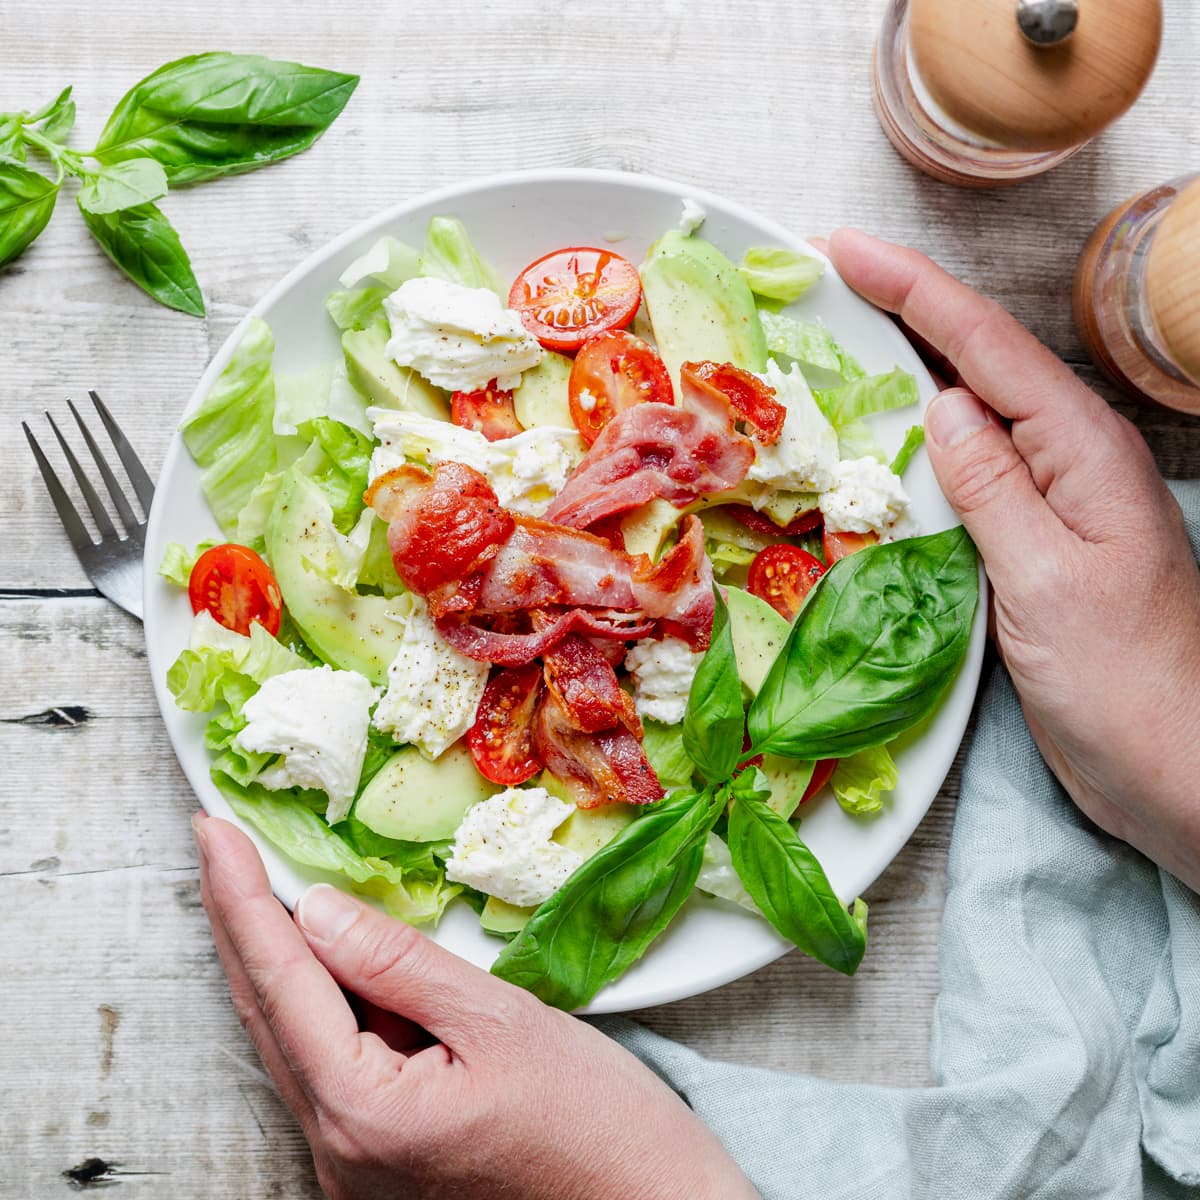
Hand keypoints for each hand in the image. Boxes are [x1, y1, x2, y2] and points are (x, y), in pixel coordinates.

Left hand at [194, 814, 758, 1199]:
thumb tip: (317, 910)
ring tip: (263, 886)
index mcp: (363, 1114)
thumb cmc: (599, 1126)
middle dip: (241, 923)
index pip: (281, 981)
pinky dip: (325, 1005)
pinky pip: (333, 1069)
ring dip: (279, 962)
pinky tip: (334, 962)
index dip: (242, 897)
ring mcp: (358, 1167)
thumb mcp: (502, 1022)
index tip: (214, 829)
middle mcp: (340, 1152)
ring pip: (297, 1042)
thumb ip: (400, 965)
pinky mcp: (385, 1165)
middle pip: (270, 1014)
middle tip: (220, 844)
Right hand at [828, 229, 1199, 889]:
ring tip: (846, 337)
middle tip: (836, 275)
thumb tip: (941, 406)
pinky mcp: (1032, 543)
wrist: (1176, 763)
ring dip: (910, 369)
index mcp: (1079, 451)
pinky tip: (889, 443)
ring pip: (971, 415)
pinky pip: (968, 473)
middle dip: (908, 309)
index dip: (912, 290)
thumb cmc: (1126, 680)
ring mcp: (1051, 502)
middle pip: (979, 361)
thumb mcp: (1046, 579)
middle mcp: (1067, 461)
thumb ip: (992, 489)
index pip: (983, 348)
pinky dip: (920, 444)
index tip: (844, 249)